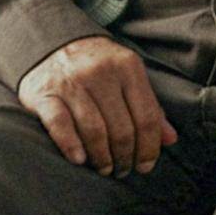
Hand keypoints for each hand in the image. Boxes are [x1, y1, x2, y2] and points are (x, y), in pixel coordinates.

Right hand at [17, 36, 176, 175]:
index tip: (146, 165)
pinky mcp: (45, 94)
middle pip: (121, 127)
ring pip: (94, 129)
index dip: (149, 146)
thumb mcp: (129, 76)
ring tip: (105, 168)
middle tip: (124, 170)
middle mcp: (102, 73)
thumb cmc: (100, 66)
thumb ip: (150, 106)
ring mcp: (72, 83)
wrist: (56, 44)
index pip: (147, 114)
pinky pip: (60, 125)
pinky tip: (80, 160)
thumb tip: (170, 139)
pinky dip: (71, 146)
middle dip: (125, 156)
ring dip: (102, 157)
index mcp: (129, 67)